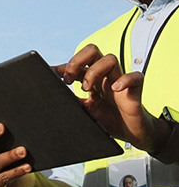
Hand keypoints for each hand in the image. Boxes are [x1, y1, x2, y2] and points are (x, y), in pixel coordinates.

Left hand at [52, 44, 167, 152]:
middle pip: (92, 52)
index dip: (63, 66)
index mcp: (92, 79)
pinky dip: (125, 80)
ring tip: (87, 88)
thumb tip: (54, 99)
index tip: (50, 74)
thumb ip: (73, 103)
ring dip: (95, 71)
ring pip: (110, 59)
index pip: (77, 64)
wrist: (132, 134)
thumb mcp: (85, 111)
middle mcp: (104, 76)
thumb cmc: (109, 120)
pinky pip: (136, 77)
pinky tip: (115, 88)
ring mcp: (119, 81)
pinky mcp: (135, 90)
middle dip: (77, 61)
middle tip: (68, 80)